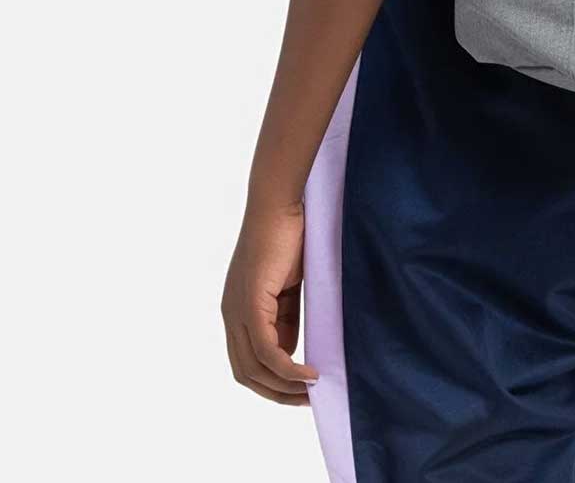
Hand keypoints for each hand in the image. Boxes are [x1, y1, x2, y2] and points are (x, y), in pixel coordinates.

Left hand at [221, 200, 318, 403]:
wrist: (281, 204)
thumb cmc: (289, 236)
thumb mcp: (288, 287)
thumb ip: (285, 317)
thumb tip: (291, 349)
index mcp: (238, 311)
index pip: (248, 363)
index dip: (272, 383)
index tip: (301, 390)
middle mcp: (231, 315)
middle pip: (247, 374)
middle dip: (277, 393)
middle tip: (308, 401)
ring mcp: (237, 310)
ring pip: (255, 368)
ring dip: (284, 387)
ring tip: (312, 391)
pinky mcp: (250, 303)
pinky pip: (267, 351)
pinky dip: (288, 369)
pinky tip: (309, 373)